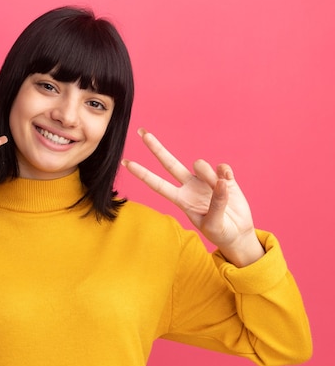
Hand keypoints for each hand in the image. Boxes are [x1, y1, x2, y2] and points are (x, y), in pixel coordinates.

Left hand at [123, 128, 263, 266]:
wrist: (238, 233)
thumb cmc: (221, 232)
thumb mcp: (214, 225)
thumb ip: (216, 204)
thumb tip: (220, 182)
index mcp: (181, 200)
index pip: (157, 184)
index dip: (142, 174)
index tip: (126, 163)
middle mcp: (189, 186)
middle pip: (169, 163)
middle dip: (155, 147)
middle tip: (141, 131)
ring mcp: (205, 180)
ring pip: (200, 164)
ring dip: (208, 175)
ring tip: (220, 190)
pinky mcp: (223, 177)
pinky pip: (222, 167)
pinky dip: (226, 174)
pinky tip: (229, 182)